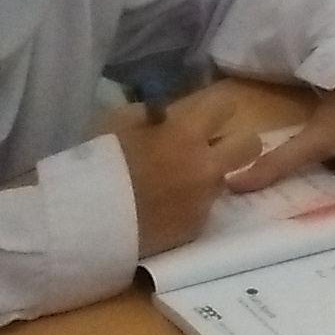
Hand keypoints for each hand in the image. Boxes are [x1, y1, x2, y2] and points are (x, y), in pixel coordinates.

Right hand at [108, 90, 261, 253]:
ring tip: (175, 184)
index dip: (216, 109)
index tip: (204, 116)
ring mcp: (203, 200)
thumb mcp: (119, 121)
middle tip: (211, 149)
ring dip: (208, 178)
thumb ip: (152, 115)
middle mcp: (206, 165)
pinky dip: (189, 208)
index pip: (226, 104)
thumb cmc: (95, 162)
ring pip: (225, 180)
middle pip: (250, 145)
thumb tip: (167, 114)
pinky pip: (204, 211)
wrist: (84, 218)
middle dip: (235, 144)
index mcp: (186, 132)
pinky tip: (163, 210)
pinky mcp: (195, 229)